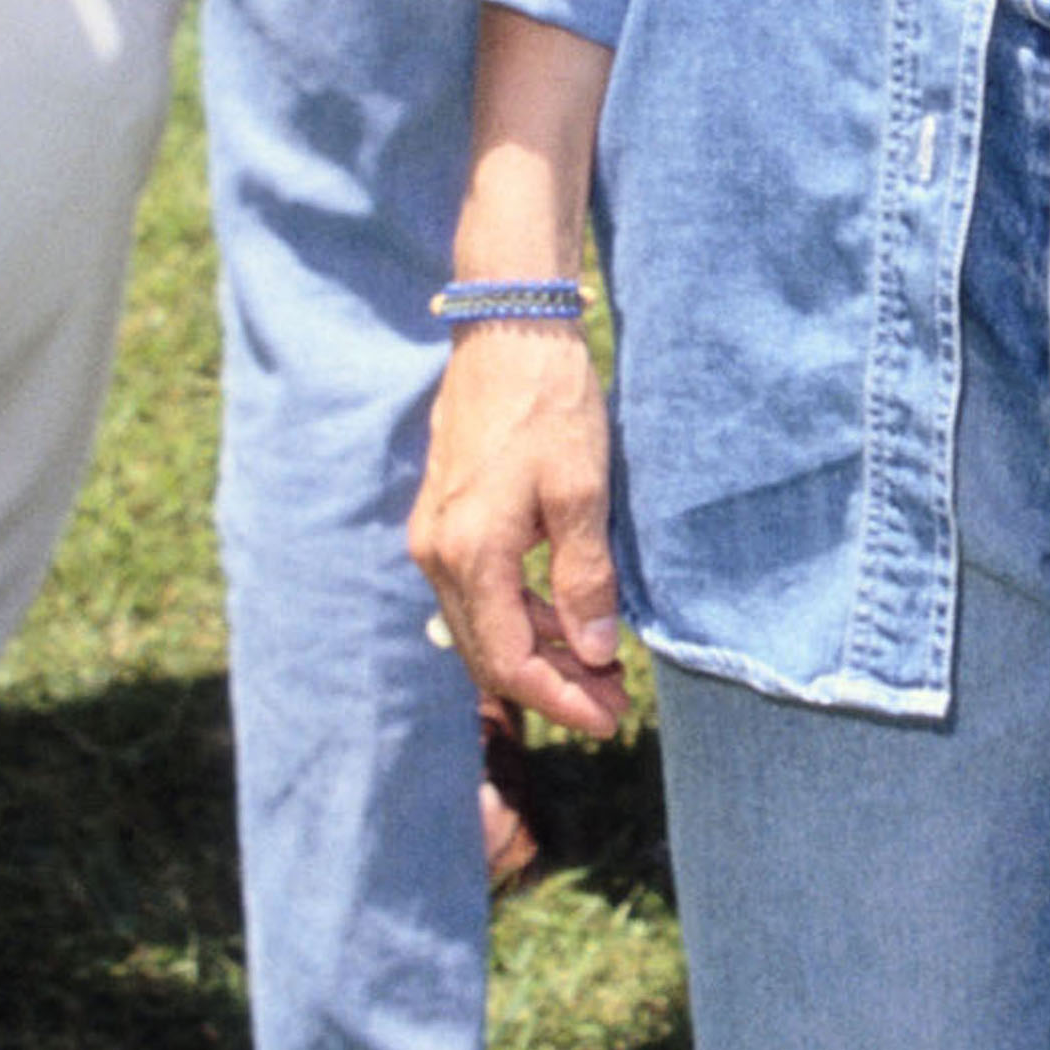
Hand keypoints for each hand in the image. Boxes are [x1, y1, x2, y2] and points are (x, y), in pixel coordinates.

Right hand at [409, 327, 629, 740]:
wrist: (508, 331)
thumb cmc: (550, 404)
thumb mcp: (582, 493)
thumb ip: (585, 577)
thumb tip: (594, 651)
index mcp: (470, 553)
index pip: (509, 659)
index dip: (559, 698)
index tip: (609, 718)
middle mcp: (439, 552)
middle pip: (489, 652)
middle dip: (551, 686)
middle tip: (612, 706)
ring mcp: (436, 535)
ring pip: (483, 623)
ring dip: (540, 652)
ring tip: (599, 670)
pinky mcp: (446, 518)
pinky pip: (479, 590)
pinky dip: (523, 614)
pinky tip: (568, 620)